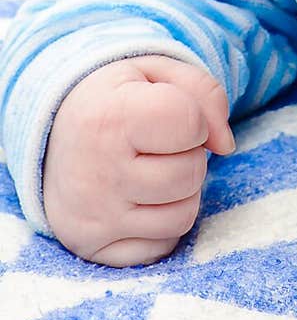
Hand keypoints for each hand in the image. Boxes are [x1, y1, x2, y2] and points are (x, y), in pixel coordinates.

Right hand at [42, 54, 234, 266]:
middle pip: (191, 174)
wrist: (47, 133)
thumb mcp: (155, 72)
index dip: (194, 118)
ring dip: (180, 192)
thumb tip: (226, 147)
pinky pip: (161, 247)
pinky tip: (137, 201)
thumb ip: (205, 93)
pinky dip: (161, 226)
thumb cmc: (114, 99)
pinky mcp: (91, 247)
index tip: (169, 114)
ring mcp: (93, 215)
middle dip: (188, 156)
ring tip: (150, 170)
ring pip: (183, 216)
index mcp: (110, 116)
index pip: (191, 123)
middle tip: (157, 146)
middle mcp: (97, 171)